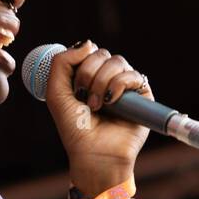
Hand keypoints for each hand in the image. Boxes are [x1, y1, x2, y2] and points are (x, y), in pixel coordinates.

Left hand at [45, 41, 153, 193]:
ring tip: (96, 104)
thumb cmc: (75, 129)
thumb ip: (61, 63)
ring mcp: (125, 87)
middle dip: (88, 73)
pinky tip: (111, 101)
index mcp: (89, 77)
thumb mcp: (56, 93)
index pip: (87, 51)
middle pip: (101, 53)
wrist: (94, 154)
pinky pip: (133, 75)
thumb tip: (88, 43)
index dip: (78, 63)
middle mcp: (108, 79)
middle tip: (83, 97)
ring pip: (117, 61)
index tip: (73, 87)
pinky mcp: (142, 96)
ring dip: (101, 81)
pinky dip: (119, 85)